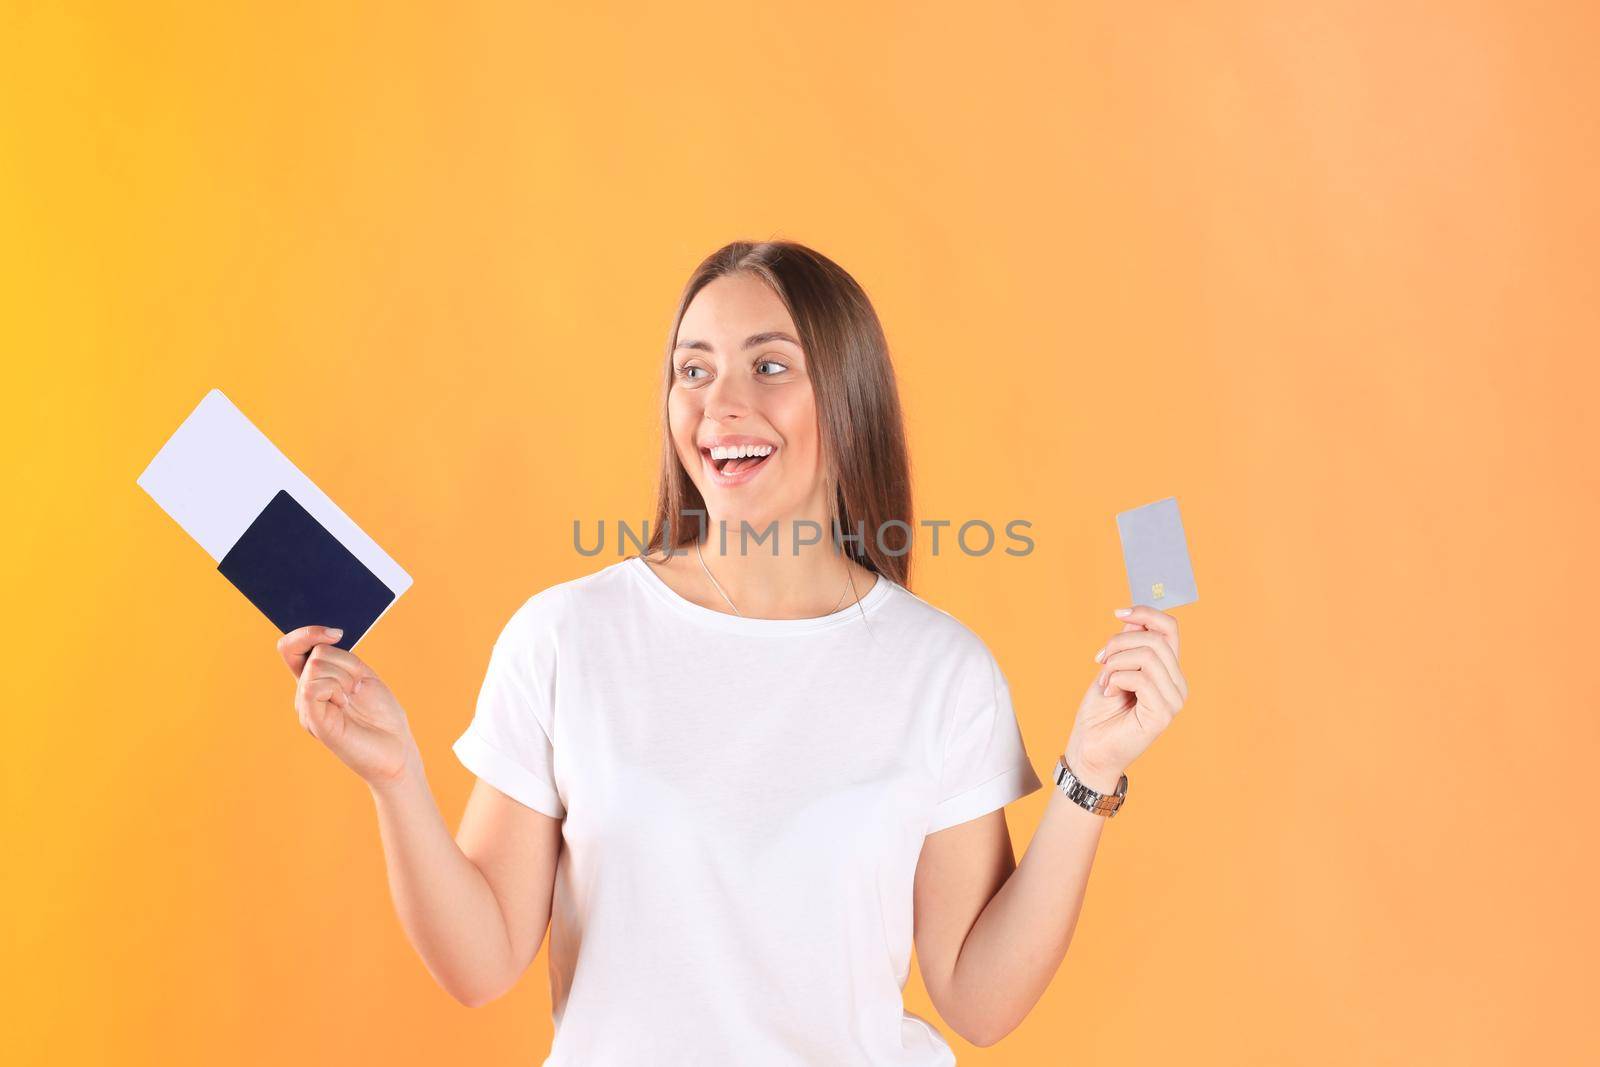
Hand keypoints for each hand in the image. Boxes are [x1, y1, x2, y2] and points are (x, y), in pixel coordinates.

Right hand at [277, 625, 417, 789]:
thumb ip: (339, 659)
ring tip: (352, 701)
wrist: (395, 748)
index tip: (337, 633)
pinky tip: (345, 706)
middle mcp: (306, 693)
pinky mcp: (313, 720)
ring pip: (317, 666)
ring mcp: (307, 707)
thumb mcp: (362, 676)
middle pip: (315, 654)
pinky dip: (336, 690)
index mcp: (316, 681)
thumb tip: (323, 641)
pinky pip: (312, 687)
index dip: (307, 633)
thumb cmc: (381, 715)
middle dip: (345, 664)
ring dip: (345, 678)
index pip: (291, 648)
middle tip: (357, 689)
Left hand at [1063, 604, 1188, 785]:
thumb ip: (1127, 644)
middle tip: (1100, 661)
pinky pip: (1141, 678)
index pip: (1170, 629)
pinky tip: (1109, 693)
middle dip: (1119, 643)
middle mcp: (1177, 684)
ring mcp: (1173, 701)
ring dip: (1115, 663)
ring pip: (1148, 655)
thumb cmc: (1100, 712)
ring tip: (1104, 681)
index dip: (1146, 613)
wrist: (1089, 749)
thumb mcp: (1111, 668)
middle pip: (1155, 639)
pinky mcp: (1163, 714)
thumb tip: (1134, 615)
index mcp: (1168, 671)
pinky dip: (1116, 679)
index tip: (1118, 613)